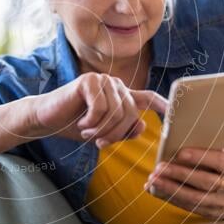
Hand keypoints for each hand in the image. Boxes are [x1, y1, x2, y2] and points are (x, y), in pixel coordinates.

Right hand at [28, 72, 167, 147]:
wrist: (47, 120)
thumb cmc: (75, 125)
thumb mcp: (103, 133)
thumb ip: (123, 131)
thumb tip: (142, 127)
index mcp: (122, 96)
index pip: (148, 98)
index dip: (163, 105)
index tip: (175, 113)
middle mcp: (115, 85)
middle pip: (131, 113)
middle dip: (116, 133)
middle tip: (99, 143)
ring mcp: (103, 80)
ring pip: (116, 112)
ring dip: (101, 129)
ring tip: (86, 132)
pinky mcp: (89, 81)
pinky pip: (101, 107)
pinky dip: (91, 121)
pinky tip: (81, 122)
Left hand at [144, 129, 223, 218]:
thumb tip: (211, 128)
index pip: (219, 162)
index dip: (200, 158)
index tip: (180, 153)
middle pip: (203, 182)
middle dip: (179, 174)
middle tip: (158, 167)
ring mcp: (221, 203)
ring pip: (194, 198)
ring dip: (171, 189)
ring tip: (153, 180)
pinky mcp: (211, 213)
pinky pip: (189, 207)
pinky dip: (170, 199)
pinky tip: (156, 190)